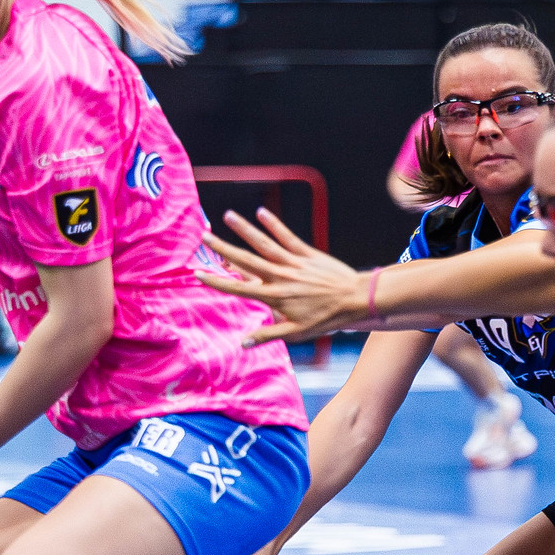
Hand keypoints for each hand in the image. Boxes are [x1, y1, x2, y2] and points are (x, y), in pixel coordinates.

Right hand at [194, 207, 366, 344]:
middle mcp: (280, 277)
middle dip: (223, 248)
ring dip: (244, 229)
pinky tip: (261, 212)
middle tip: (204, 237)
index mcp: (275, 296)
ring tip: (228, 216)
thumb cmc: (326, 319)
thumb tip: (243, 342)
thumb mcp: (297, 333)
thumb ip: (269, 334)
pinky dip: (274, 224)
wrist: (356, 299)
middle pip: (246, 260)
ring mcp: (293, 263)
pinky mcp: (307, 253)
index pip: (239, 288)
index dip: (217, 281)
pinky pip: (287, 237)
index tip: (198, 273)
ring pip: (264, 244)